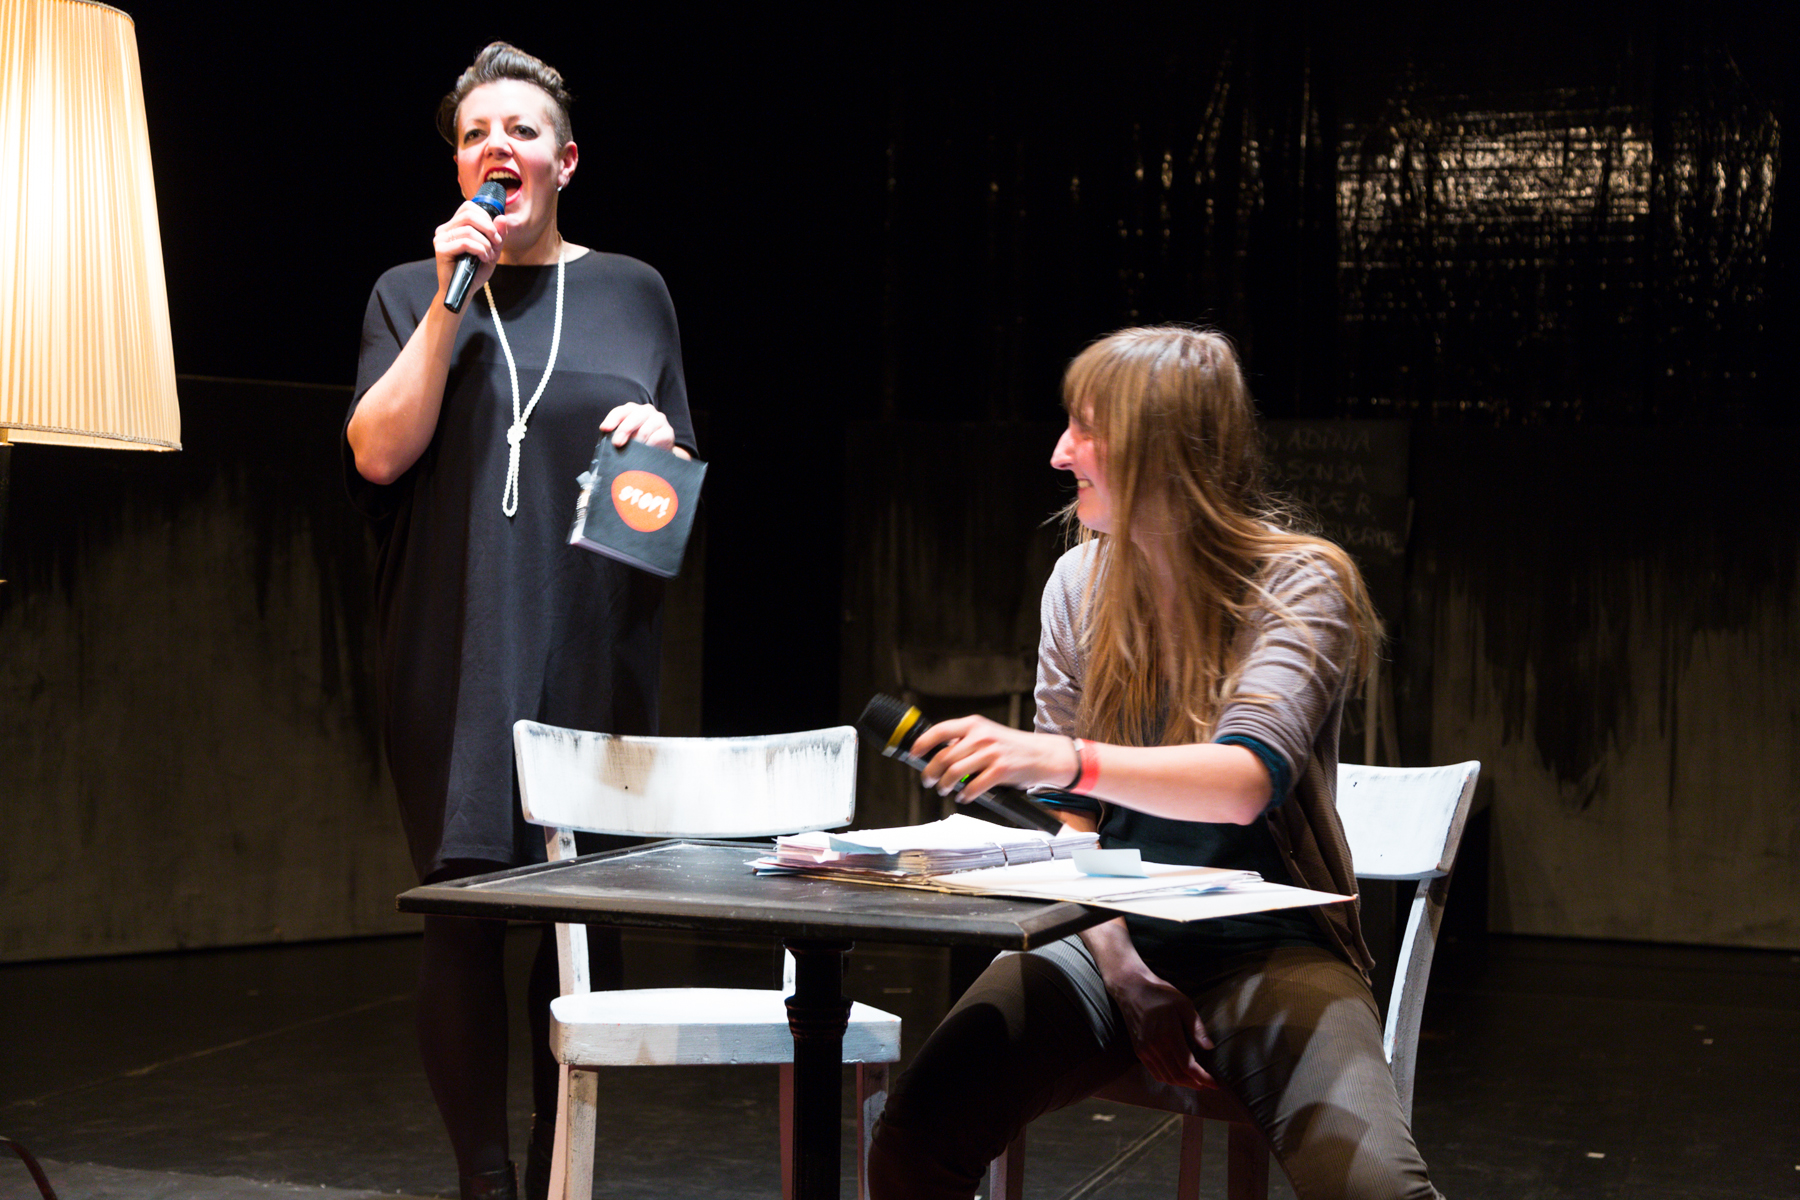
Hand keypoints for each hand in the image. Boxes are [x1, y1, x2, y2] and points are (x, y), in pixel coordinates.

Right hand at [432, 197, 504, 299]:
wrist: (464, 291)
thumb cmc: (475, 271)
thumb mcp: (491, 250)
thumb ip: (497, 234)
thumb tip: (502, 217)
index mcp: (454, 225)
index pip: (469, 207)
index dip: (486, 217)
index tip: (496, 235)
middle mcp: (444, 229)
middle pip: (469, 214)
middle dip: (489, 228)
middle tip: (496, 244)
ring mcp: (441, 239)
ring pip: (469, 230)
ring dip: (485, 243)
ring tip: (489, 256)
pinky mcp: (441, 250)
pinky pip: (465, 243)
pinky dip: (479, 250)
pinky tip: (483, 259)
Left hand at [599, 403, 687, 455]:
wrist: (659, 450)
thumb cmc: (638, 441)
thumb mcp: (626, 435)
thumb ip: (617, 434)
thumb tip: (607, 440)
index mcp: (632, 410)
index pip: (620, 411)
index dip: (611, 420)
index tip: (605, 429)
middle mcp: (646, 410)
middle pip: (633, 418)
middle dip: (623, 430)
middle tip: (617, 443)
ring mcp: (659, 419)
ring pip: (644, 430)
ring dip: (636, 443)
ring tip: (632, 452)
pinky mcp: (668, 431)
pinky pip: (656, 439)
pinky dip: (648, 447)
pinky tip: (645, 452)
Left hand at [909, 715, 1078, 799]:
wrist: (1044, 755)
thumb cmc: (1014, 748)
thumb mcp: (989, 735)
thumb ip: (966, 742)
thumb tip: (940, 755)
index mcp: (975, 724)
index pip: (940, 730)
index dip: (922, 743)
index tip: (914, 754)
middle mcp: (981, 736)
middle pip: (943, 757)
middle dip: (931, 773)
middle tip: (929, 781)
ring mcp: (991, 752)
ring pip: (955, 773)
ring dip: (945, 786)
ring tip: (945, 790)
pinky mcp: (1001, 770)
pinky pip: (973, 786)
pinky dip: (965, 795)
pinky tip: (964, 797)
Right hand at [1107, 965, 1215, 1088]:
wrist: (1132, 990)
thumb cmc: (1161, 994)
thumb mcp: (1184, 1004)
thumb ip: (1197, 1027)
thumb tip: (1209, 1047)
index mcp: (1169, 1034)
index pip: (1188, 1066)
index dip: (1203, 1078)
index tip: (1216, 1084)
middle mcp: (1155, 1046)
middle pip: (1177, 1075)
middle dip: (1195, 1084)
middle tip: (1208, 1085)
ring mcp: (1145, 1050)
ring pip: (1166, 1077)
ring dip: (1182, 1084)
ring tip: (1196, 1083)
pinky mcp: (1139, 1051)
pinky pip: (1155, 1072)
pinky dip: (1168, 1079)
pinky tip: (1178, 1077)